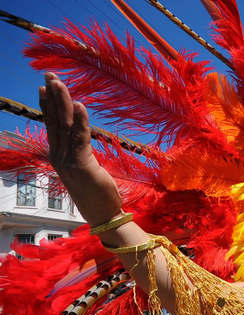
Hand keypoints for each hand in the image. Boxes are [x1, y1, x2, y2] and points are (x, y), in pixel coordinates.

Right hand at [40, 72, 121, 224]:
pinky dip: (80, 121)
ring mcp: (68, 161)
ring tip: (59, 84)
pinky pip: (80, 138)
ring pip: (64, 125)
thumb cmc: (97, 193)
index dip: (48, 105)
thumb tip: (80, 137)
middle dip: (52, 97)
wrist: (103, 215)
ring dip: (62, 103)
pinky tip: (80, 105)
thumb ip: (80, 152)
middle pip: (54, 121)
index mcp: (59, 156)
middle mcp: (59, 156)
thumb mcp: (86, 168)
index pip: (52, 125)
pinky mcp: (82, 165)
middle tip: (49, 75)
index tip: (45, 86)